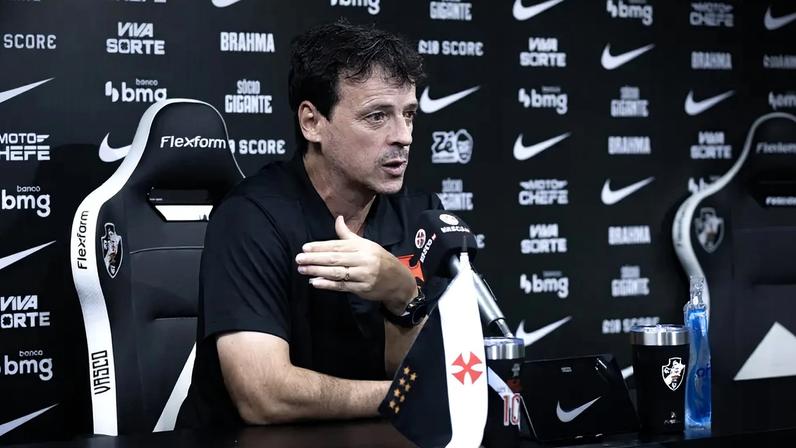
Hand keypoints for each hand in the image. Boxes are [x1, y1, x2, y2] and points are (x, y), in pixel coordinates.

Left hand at [295, 216, 416, 313]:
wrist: (399, 280)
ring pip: (337, 272)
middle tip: (299, 258)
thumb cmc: (379, 259)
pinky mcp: (362, 289)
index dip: (320, 246)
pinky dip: (327, 284)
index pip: (338, 245)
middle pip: (335, 258)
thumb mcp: (367, 244)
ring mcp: (363, 275)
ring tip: (302, 269)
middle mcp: (363, 259)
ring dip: (317, 271)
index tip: (305, 247)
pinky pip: (342, 286)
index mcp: (363, 246)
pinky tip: (315, 282)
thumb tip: (338, 219)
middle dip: (315, 258)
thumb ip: (348, 235)